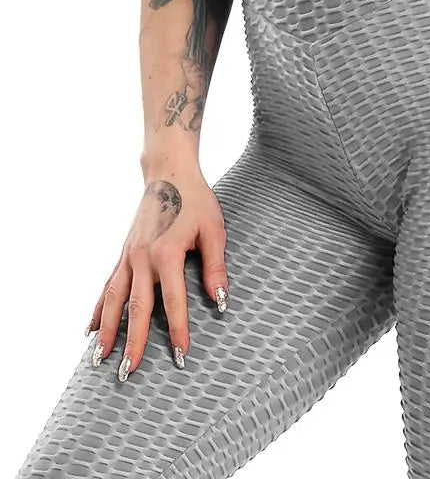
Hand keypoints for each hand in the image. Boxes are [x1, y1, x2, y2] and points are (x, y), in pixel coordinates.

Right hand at [85, 165, 228, 380]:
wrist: (169, 174)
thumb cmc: (196, 201)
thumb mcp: (214, 231)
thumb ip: (215, 267)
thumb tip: (221, 300)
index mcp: (166, 255)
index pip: (173, 302)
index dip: (178, 331)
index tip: (181, 357)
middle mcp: (142, 258)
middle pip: (137, 309)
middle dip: (133, 343)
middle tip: (129, 374)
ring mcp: (129, 256)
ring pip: (113, 300)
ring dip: (107, 331)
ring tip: (99, 360)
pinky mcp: (124, 253)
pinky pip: (108, 286)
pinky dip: (98, 308)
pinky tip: (89, 328)